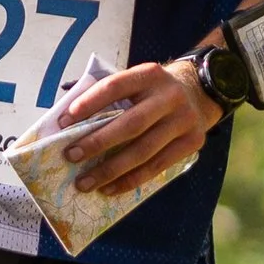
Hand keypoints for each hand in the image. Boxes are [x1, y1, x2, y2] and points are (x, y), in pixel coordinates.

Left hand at [57, 57, 223, 197]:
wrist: (199, 92)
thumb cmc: (153, 92)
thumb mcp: (136, 81)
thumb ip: (108, 96)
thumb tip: (68, 122)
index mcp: (149, 75)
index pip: (115, 87)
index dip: (89, 103)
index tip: (64, 121)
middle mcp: (169, 96)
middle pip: (130, 124)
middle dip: (97, 142)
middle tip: (71, 156)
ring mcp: (183, 121)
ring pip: (143, 151)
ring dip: (111, 170)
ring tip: (85, 182)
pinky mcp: (192, 143)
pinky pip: (157, 167)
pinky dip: (130, 180)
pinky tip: (110, 188)